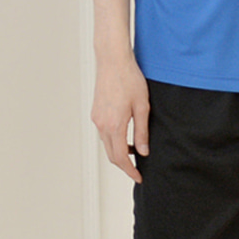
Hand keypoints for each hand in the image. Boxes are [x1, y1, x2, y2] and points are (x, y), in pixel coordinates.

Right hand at [91, 52, 149, 182]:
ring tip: (134, 151)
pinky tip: (125, 135)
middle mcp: (102, 125)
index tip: (139, 177)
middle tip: (137, 169)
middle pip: (111, 154)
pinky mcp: (96, 112)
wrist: (113, 60)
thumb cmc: (129, 79)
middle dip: (124, 165)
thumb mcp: (142, 106)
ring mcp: (97, 118)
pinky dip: (113, 140)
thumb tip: (143, 151)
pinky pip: (104, 133)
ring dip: (118, 152)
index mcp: (114, 125)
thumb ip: (142, 131)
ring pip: (106, 144)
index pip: (120, 157)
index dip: (130, 170)